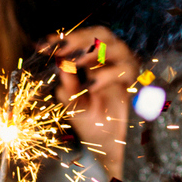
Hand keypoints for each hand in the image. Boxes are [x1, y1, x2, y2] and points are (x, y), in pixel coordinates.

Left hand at [43, 26, 137, 178]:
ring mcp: (125, 70)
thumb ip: (68, 87)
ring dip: (94, 51)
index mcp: (94, 62)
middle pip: (101, 35)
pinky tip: (91, 84)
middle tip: (61, 49)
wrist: (111, 147)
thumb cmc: (93, 124)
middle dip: (80, 38)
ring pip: (117, 47)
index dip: (65, 38)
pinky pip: (125, 71)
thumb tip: (60, 65)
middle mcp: (111, 61)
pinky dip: (107, 75)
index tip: (45, 44)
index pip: (82, 40)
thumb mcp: (74, 106)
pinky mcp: (136, 84)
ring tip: (75, 62)